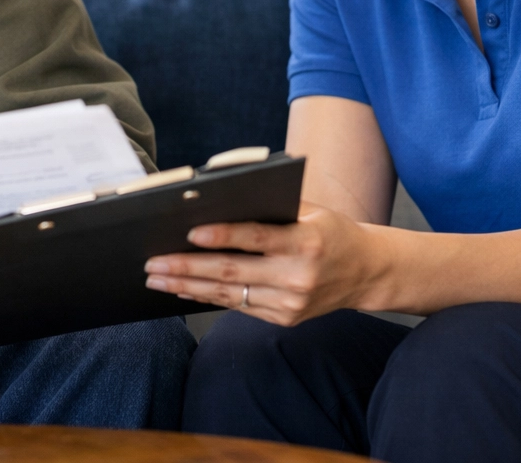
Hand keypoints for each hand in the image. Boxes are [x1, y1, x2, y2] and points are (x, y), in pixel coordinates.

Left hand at [143, 202, 380, 326]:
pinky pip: (238, 307)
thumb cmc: (331, 231)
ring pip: (229, 294)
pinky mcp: (284, 318)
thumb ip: (269, 207)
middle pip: (232, 271)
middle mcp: (298, 275)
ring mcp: (290, 303)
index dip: (221, 235)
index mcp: (306, 241)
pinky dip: (207, 297)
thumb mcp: (310, 210)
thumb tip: (215, 201)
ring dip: (187, 286)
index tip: (189, 233)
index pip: (255, 238)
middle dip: (187, 267)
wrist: (367, 272)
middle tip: (153, 263)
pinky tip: (183, 290)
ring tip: (157, 278)